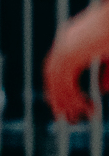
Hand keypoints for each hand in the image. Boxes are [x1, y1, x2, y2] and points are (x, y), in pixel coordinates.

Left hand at [43, 0, 108, 122]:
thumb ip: (107, 73)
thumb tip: (101, 91)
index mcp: (70, 39)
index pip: (56, 67)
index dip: (58, 86)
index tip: (63, 103)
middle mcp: (64, 42)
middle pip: (52, 75)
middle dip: (57, 96)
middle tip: (63, 116)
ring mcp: (66, 46)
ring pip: (57, 80)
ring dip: (65, 100)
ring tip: (75, 117)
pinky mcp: (72, 52)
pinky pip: (66, 79)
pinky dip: (72, 95)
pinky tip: (83, 106)